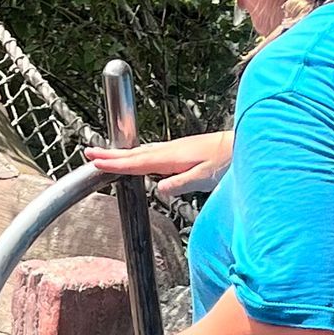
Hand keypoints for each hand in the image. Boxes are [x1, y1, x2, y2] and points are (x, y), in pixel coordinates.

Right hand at [84, 129, 232, 197]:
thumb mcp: (204, 177)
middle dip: (111, 154)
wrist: (243, 145)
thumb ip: (181, 183)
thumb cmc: (227, 161)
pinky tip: (139, 157)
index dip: (116, 163)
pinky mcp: (182, 150)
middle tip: (90, 153)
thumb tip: (158, 189)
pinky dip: (138, 154)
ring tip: (106, 154)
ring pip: (142, 152)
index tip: (96, 162)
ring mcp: (175, 149)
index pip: (137, 162)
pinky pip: (152, 152)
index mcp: (171, 158)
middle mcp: (170, 150)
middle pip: (134, 154)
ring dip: (122, 153)